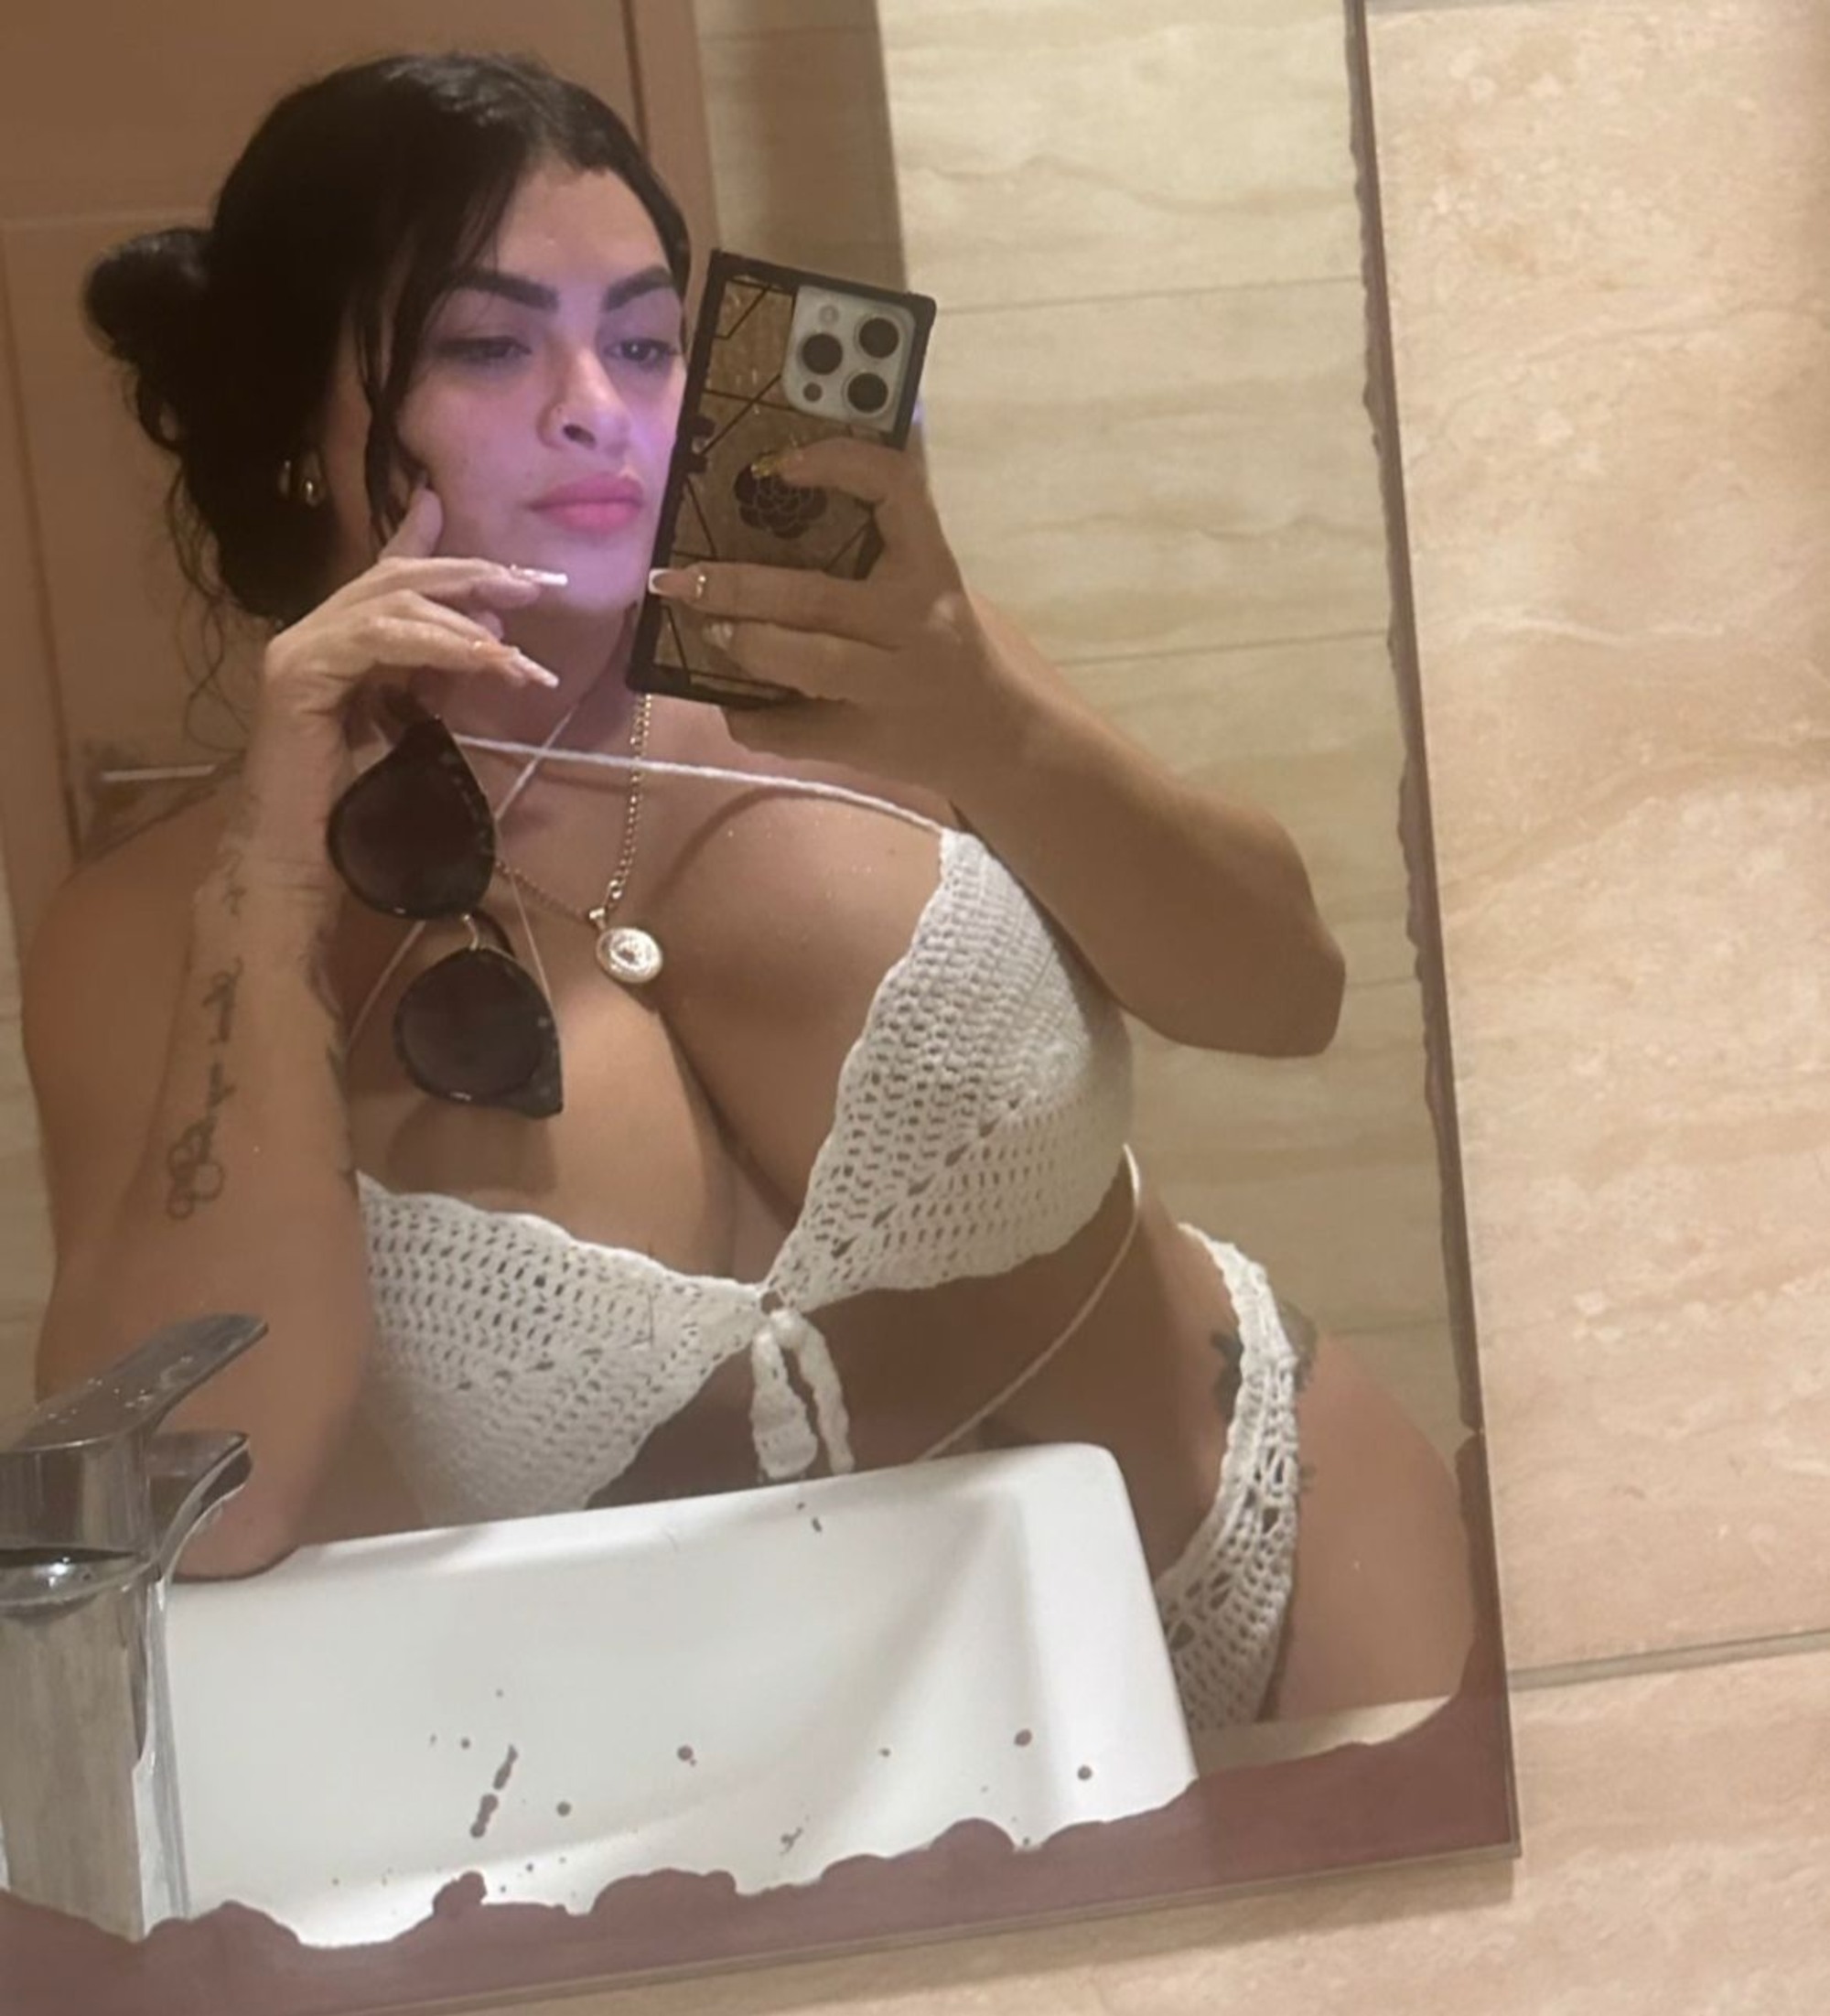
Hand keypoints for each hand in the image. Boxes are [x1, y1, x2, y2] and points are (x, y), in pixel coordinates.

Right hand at [231, 486, 565, 896]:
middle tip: (534, 587)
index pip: (398, 578)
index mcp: (343, 641)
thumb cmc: (357, 810)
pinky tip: (482, 659)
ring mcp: (300, 647)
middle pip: (398, 578)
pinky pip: (377, 638)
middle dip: (472, 577)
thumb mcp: (415, 724)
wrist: (303, 864)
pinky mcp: (297, 672)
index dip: (457, 562)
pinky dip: (437, 645)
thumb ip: (439, 676)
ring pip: (392, 602)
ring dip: (465, 623)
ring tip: (516, 652)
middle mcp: (316, 631)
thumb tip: (491, 635)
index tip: (522, 567)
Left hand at [648, 438, 1021, 793]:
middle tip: (678, 576)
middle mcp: (912, 625)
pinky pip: (789, 732)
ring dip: (742, 643)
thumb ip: (887, 530)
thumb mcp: (929, 580)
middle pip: (813, 595)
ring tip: (707, 631)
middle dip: (732, 584)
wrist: (997, 740)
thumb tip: (808, 462)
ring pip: (802, 663)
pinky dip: (748, 718)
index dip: (835, 464)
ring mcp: (886, 689)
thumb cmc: (949, 645)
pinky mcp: (863, 743)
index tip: (776, 465)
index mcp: (929, 570)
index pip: (894, 490)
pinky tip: (731, 701)